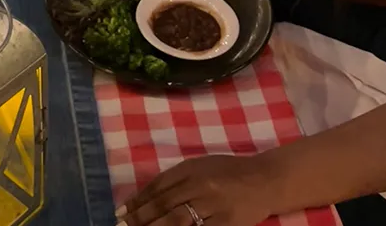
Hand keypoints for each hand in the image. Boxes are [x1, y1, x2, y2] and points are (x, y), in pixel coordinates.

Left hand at [124, 154, 276, 225]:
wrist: (264, 180)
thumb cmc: (229, 172)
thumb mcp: (200, 166)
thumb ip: (177, 179)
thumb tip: (147, 196)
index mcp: (189, 168)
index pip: (157, 186)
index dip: (137, 200)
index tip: (121, 211)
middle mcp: (198, 185)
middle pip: (163, 204)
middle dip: (140, 217)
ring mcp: (212, 205)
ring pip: (177, 221)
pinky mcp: (226, 223)